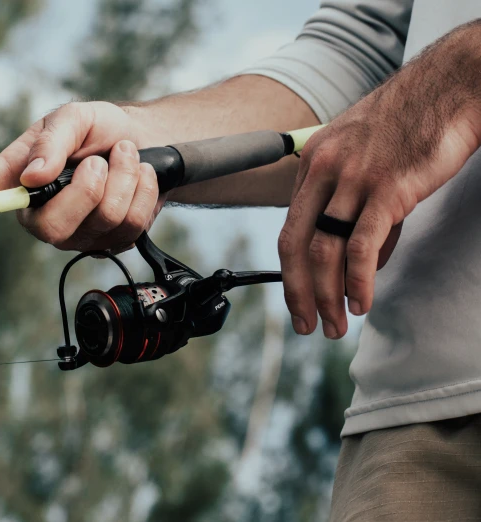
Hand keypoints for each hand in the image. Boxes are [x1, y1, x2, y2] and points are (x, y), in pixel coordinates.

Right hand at [0, 101, 169, 251]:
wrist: (145, 144)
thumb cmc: (98, 130)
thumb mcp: (74, 117)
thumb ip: (54, 141)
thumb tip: (33, 176)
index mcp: (21, 179)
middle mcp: (42, 213)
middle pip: (52, 228)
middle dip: (87, 190)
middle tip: (100, 161)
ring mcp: (76, 233)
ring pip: (101, 222)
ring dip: (124, 181)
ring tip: (124, 158)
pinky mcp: (110, 242)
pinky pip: (130, 226)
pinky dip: (143, 192)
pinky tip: (140, 177)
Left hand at [278, 26, 480, 338]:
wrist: (451, 85)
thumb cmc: (412, 122)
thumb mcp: (366, 160)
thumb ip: (356, 210)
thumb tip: (360, 264)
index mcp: (313, 163)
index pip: (290, 229)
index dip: (290, 272)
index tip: (297, 299)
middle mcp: (324, 171)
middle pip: (294, 245)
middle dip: (297, 293)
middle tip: (306, 326)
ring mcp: (353, 179)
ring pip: (323, 251)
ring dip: (326, 297)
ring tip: (335, 325)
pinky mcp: (387, 188)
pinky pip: (361, 246)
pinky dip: (357, 282)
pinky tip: (361, 303)